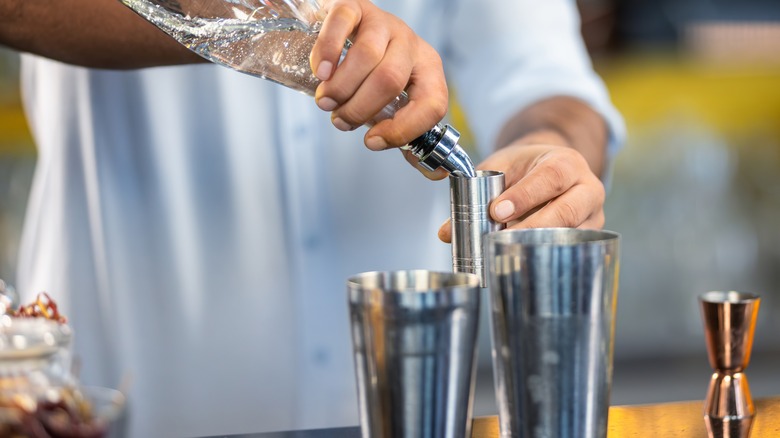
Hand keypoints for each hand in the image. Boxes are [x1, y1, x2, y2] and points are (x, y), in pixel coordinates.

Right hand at [309, 0, 447, 151]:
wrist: (355, 31)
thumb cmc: (376, 76)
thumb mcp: (397, 106)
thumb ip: (411, 139)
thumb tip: (435, 173)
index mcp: (429, 71)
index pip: (432, 104)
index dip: (403, 129)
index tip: (372, 141)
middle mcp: (411, 44)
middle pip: (390, 80)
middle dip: (360, 109)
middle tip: (339, 120)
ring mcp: (383, 23)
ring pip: (366, 57)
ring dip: (341, 88)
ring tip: (325, 102)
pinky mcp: (355, 7)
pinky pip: (343, 24)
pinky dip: (328, 52)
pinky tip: (321, 73)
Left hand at [438, 132, 605, 242]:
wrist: (550, 168)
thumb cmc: (526, 168)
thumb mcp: (500, 169)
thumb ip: (475, 192)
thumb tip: (446, 232)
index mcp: (567, 162)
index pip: (551, 177)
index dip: (525, 196)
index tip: (497, 211)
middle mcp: (588, 188)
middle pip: (567, 210)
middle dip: (533, 226)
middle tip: (500, 237)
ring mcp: (592, 215)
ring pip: (571, 234)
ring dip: (537, 245)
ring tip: (507, 254)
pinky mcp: (588, 237)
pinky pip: (569, 250)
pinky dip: (545, 257)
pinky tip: (522, 264)